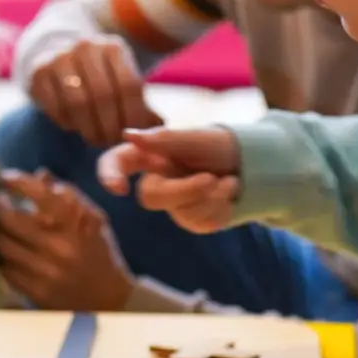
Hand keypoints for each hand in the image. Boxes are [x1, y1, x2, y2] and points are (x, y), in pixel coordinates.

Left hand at [0, 170, 135, 310]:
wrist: (109, 298)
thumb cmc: (98, 251)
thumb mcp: (92, 218)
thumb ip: (68, 195)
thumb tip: (39, 175)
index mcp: (77, 224)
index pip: (41, 194)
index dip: (18, 182)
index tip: (5, 177)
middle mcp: (60, 247)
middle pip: (11, 219)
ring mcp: (46, 271)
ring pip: (2, 244)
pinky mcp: (35, 291)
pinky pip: (4, 267)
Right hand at [28, 36, 162, 148]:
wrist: (58, 55)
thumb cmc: (99, 77)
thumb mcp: (121, 82)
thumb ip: (140, 105)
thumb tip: (160, 129)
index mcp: (113, 47)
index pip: (129, 86)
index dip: (132, 116)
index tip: (132, 136)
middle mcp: (86, 46)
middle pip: (103, 95)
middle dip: (109, 126)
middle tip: (110, 143)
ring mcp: (59, 56)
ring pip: (78, 103)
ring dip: (88, 128)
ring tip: (95, 139)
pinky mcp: (38, 71)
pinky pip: (55, 106)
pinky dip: (67, 122)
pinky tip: (74, 126)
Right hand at [96, 127, 241, 233]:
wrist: (248, 163)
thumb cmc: (216, 144)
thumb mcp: (194, 137)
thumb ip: (163, 140)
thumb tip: (128, 135)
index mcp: (148, 155)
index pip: (115, 163)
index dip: (108, 176)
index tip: (119, 188)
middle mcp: (156, 181)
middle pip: (152, 197)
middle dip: (186, 190)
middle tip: (211, 178)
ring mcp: (174, 205)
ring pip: (183, 213)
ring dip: (213, 196)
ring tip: (230, 180)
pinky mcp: (193, 221)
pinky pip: (202, 223)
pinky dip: (222, 207)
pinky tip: (229, 194)